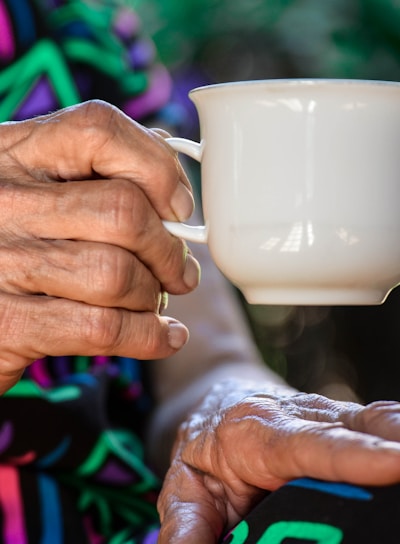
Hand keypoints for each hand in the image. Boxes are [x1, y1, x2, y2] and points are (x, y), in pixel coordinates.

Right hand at [0, 100, 199, 392]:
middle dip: (169, 250)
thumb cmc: (12, 245)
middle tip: (179, 272)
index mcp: (13, 154)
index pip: (98, 131)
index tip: (180, 208)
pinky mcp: (6, 325)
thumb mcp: (33, 192)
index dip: (157, 167)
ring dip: (153, 295)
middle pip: (123, 211)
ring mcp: (0, 262)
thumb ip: (90, 172)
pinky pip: (102, 328)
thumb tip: (170, 174)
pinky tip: (164, 337)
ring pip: (115, 273)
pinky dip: (148, 336)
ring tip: (155, 301)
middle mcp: (2, 200)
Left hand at [157, 379, 399, 542]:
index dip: (351, 456)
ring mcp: (325, 415)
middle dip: (390, 449)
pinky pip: (377, 425)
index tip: (394, 463)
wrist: (217, 397)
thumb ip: (187, 525)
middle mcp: (297, 416)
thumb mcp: (185, 486)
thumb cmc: (204, 444)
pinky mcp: (344, 420)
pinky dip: (396, 437)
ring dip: (397, 439)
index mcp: (254, 432)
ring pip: (373, 421)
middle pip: (354, 430)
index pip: (308, 446)